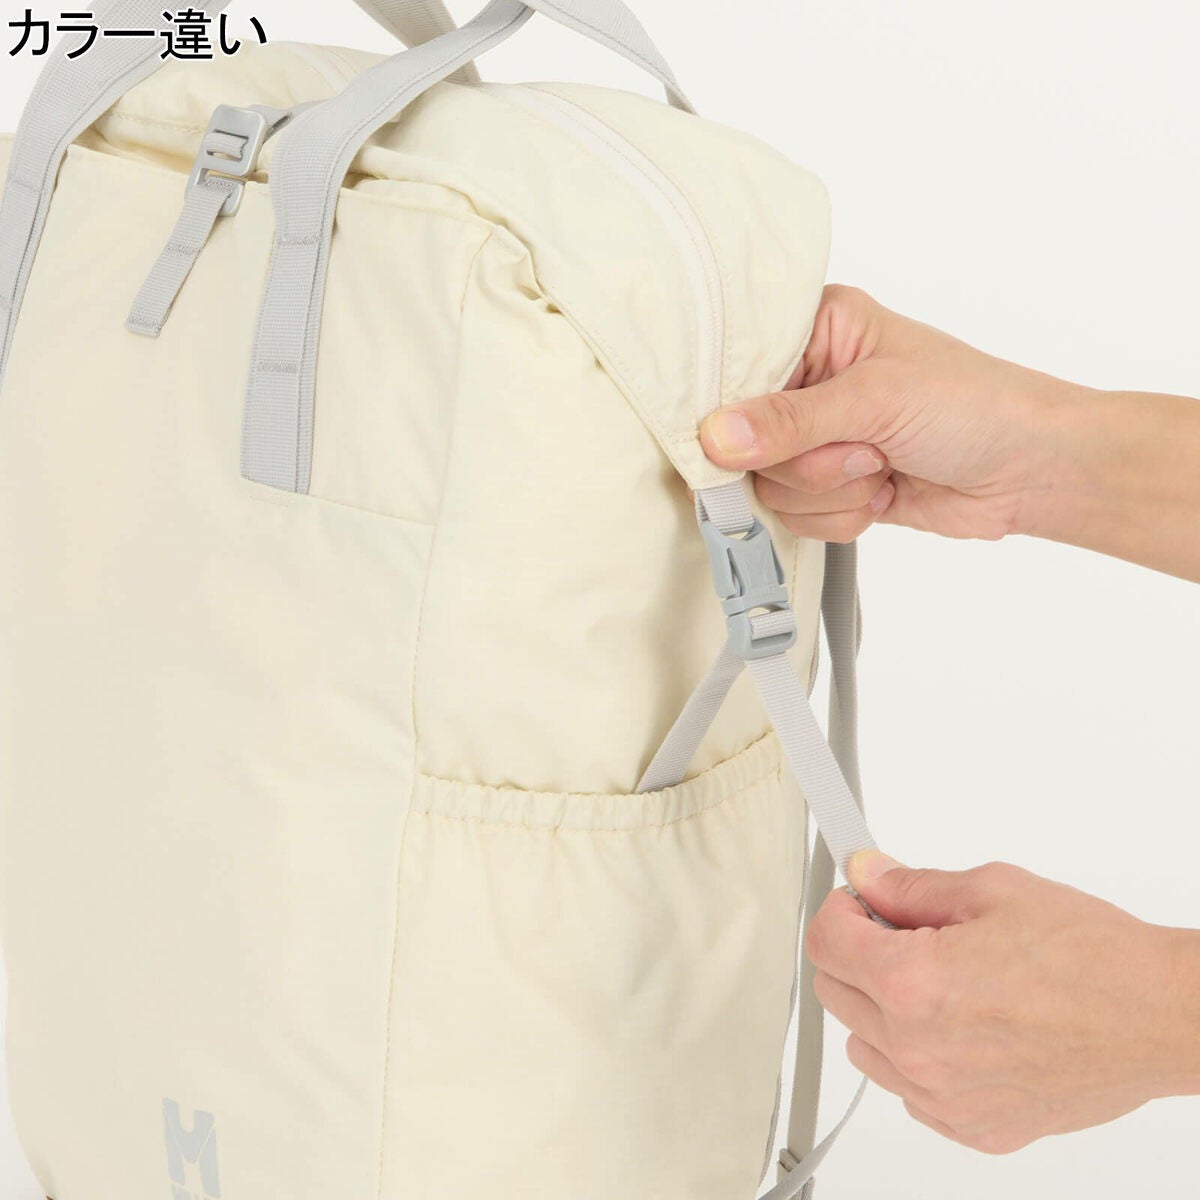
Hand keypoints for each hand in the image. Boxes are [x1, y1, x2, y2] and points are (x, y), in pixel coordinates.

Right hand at [700, 285, 1071, 542]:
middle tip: (864, 446)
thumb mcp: (877, 399)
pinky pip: (799, 517)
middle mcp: (811, 381)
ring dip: (831, 492)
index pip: (738, 367)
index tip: (756, 435)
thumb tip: (716, 436)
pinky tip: (884, 492)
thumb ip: (791, 420)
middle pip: (747, 442)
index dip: (737, 408)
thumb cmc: (976, 406)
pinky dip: (843, 516)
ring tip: (882, 466)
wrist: (1032, 470)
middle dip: (809, 461)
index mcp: (818, 329)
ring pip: (771, 487)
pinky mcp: (831, 485)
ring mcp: (819, 438)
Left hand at [806, 851, 1199, 1153]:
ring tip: (938, 980)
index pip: (824, 943)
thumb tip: (868, 877)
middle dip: (856, 954)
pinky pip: (910, 1090)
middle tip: (898, 932)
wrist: (1160, 1016)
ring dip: (881, 1009)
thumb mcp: (990, 890)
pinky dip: (918, 1057)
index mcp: (913, 983)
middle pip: (835, 993)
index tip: (858, 902)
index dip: (839, 910)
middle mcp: (918, 1049)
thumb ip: (911, 888)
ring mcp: (944, 1098)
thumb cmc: (1092, 958)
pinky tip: (961, 1026)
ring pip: (865, 1046)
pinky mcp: (974, 1128)